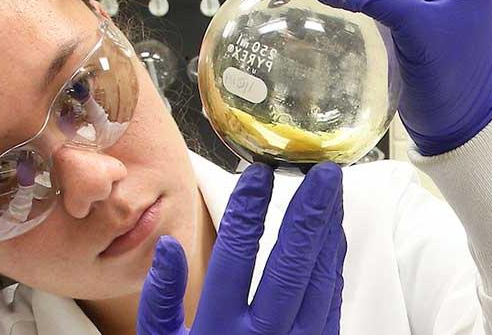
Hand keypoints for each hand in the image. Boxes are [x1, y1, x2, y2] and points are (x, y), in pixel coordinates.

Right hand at [137, 163, 345, 334]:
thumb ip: (158, 302)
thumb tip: (168, 247)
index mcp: (217, 331)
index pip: (236, 256)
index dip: (248, 210)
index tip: (258, 173)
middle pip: (290, 265)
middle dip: (308, 213)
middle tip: (324, 172)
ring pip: (318, 283)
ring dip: (328, 235)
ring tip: (333, 194)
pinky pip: (330, 305)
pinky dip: (333, 267)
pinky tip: (333, 239)